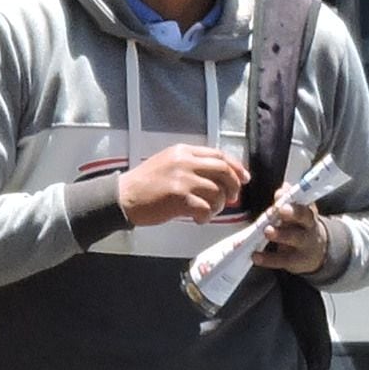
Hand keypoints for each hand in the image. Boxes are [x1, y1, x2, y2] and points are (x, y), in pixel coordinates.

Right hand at [113, 141, 250, 229]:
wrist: (124, 197)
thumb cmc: (145, 183)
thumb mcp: (168, 163)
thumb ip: (191, 164)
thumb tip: (219, 177)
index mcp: (183, 151)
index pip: (219, 155)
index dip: (236, 167)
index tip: (244, 178)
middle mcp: (185, 162)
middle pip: (223, 170)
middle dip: (234, 186)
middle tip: (233, 198)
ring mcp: (183, 179)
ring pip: (217, 191)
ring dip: (219, 205)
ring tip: (209, 211)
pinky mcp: (179, 198)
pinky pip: (206, 208)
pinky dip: (206, 216)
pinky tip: (198, 219)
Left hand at [258, 192, 328, 276]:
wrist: (316, 253)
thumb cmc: (300, 227)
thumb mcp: (297, 214)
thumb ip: (288, 201)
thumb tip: (284, 187)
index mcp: (307, 211)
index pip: (302, 200)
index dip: (292, 198)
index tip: (280, 193)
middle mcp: (309, 226)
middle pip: (303, 217)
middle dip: (292, 213)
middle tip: (280, 210)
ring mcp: (303, 244)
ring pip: (294, 238)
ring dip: (280, 234)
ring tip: (267, 231)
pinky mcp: (295, 261)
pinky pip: (282, 260)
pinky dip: (268, 258)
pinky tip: (256, 256)